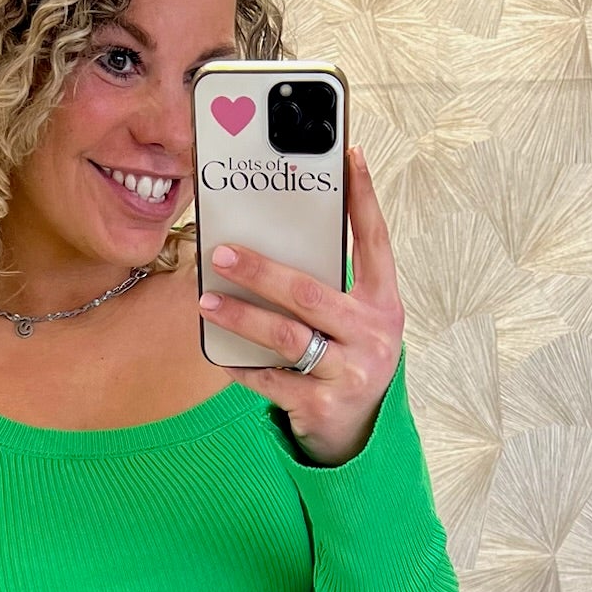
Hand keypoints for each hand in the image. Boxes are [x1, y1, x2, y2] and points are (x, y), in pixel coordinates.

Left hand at [197, 144, 405, 466]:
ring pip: (285, 336)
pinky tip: (220, 353)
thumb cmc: (347, 361)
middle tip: (222, 253)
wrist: (359, 433)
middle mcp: (372, 334)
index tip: (348, 157)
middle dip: (260, 271)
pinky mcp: (322, 405)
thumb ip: (329, 289)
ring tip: (207, 301)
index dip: (364, 199)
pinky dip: (242, 365)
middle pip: (309, 293)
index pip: (376, 241)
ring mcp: (350, 372)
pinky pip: (270, 379)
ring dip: (240, 316)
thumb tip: (271, 246)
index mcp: (384, 304)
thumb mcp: (353, 322)